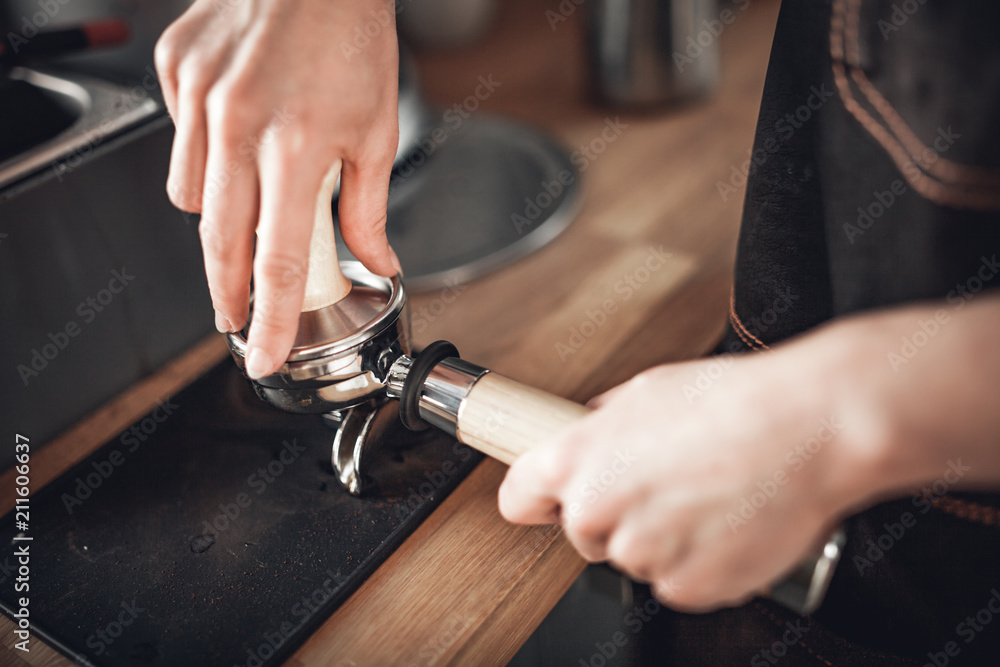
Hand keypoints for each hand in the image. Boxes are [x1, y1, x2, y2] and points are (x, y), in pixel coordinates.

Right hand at [155, 0, 400, 377]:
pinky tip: (237, 137)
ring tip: (253, 202)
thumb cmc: (351, 37)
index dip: (271, 320)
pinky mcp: (177, 71)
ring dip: (219, 218)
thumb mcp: (376, 128)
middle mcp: (237, 123)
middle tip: (237, 319)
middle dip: (227, 294)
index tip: (264, 354)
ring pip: (191, 196)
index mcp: (296, 144)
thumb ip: (368, 207)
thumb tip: (375, 260)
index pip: (278, 259)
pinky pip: (180, 142)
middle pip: (220, 244)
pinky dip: (206, 156)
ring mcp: (199, 96)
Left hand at [498, 343, 872, 610]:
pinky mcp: (687, 586)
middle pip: (583, 532)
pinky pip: (677, 581)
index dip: (537, 497)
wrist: (808, 429)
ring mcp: (642, 554)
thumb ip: (601, 422)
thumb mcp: (647, 390)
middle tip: (664, 484)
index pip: (519, 498)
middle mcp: (598, 511)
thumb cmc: (734, 402)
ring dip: (660, 538)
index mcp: (577, 459)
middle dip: (615, 514)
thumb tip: (587, 429)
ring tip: (705, 496)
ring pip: (634, 558)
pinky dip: (698, 561)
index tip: (547, 500)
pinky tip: (723, 522)